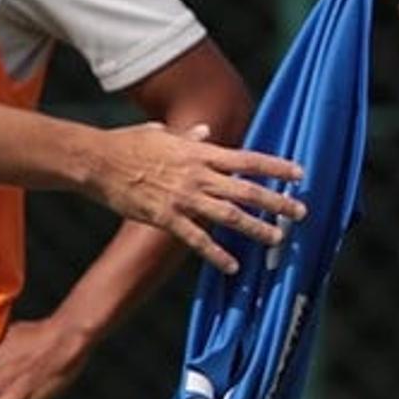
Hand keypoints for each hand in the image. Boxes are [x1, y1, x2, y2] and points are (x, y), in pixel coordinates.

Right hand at [89, 122, 305, 272]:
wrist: (97, 162)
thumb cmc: (128, 144)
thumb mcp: (163, 135)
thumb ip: (188, 137)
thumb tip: (205, 132)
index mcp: (201, 153)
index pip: (248, 160)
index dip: (276, 167)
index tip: (300, 173)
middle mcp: (198, 176)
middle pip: (247, 190)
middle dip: (277, 201)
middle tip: (301, 212)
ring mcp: (183, 198)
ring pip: (229, 216)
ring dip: (256, 228)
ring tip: (278, 238)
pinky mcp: (166, 218)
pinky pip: (196, 240)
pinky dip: (216, 254)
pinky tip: (232, 266)